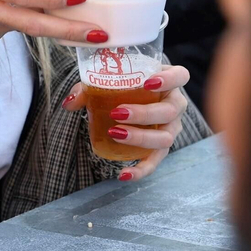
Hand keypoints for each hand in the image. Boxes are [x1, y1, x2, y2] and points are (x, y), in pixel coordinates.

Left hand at [63, 62, 191, 179]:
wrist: (131, 101)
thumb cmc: (124, 85)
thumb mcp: (108, 81)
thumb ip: (88, 88)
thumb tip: (69, 103)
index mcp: (168, 81)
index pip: (180, 76)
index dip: (169, 79)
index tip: (148, 83)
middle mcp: (175, 105)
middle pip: (170, 111)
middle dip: (144, 113)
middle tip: (117, 112)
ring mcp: (171, 128)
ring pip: (166, 137)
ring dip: (141, 138)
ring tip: (115, 134)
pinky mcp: (161, 148)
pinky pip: (155, 161)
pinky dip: (141, 170)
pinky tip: (124, 174)